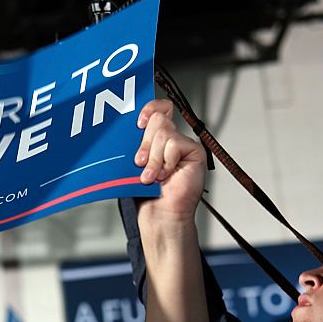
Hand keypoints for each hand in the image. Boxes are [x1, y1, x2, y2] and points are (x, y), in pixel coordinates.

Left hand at [133, 99, 206, 225]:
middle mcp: (171, 139)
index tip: (138, 123)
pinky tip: (166, 174)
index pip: (159, 108)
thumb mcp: (134, 163)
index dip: (149, 109)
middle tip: (140, 163)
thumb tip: (127, 129)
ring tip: (152, 176)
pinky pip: (174, 144)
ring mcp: (183, 145)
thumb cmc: (147, 193)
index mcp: (156, 138)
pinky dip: (165, 161)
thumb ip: (135, 144)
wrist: (160, 212)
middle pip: (158, 119)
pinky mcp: (194, 151)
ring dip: (153, 158)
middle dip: (145, 143)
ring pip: (163, 133)